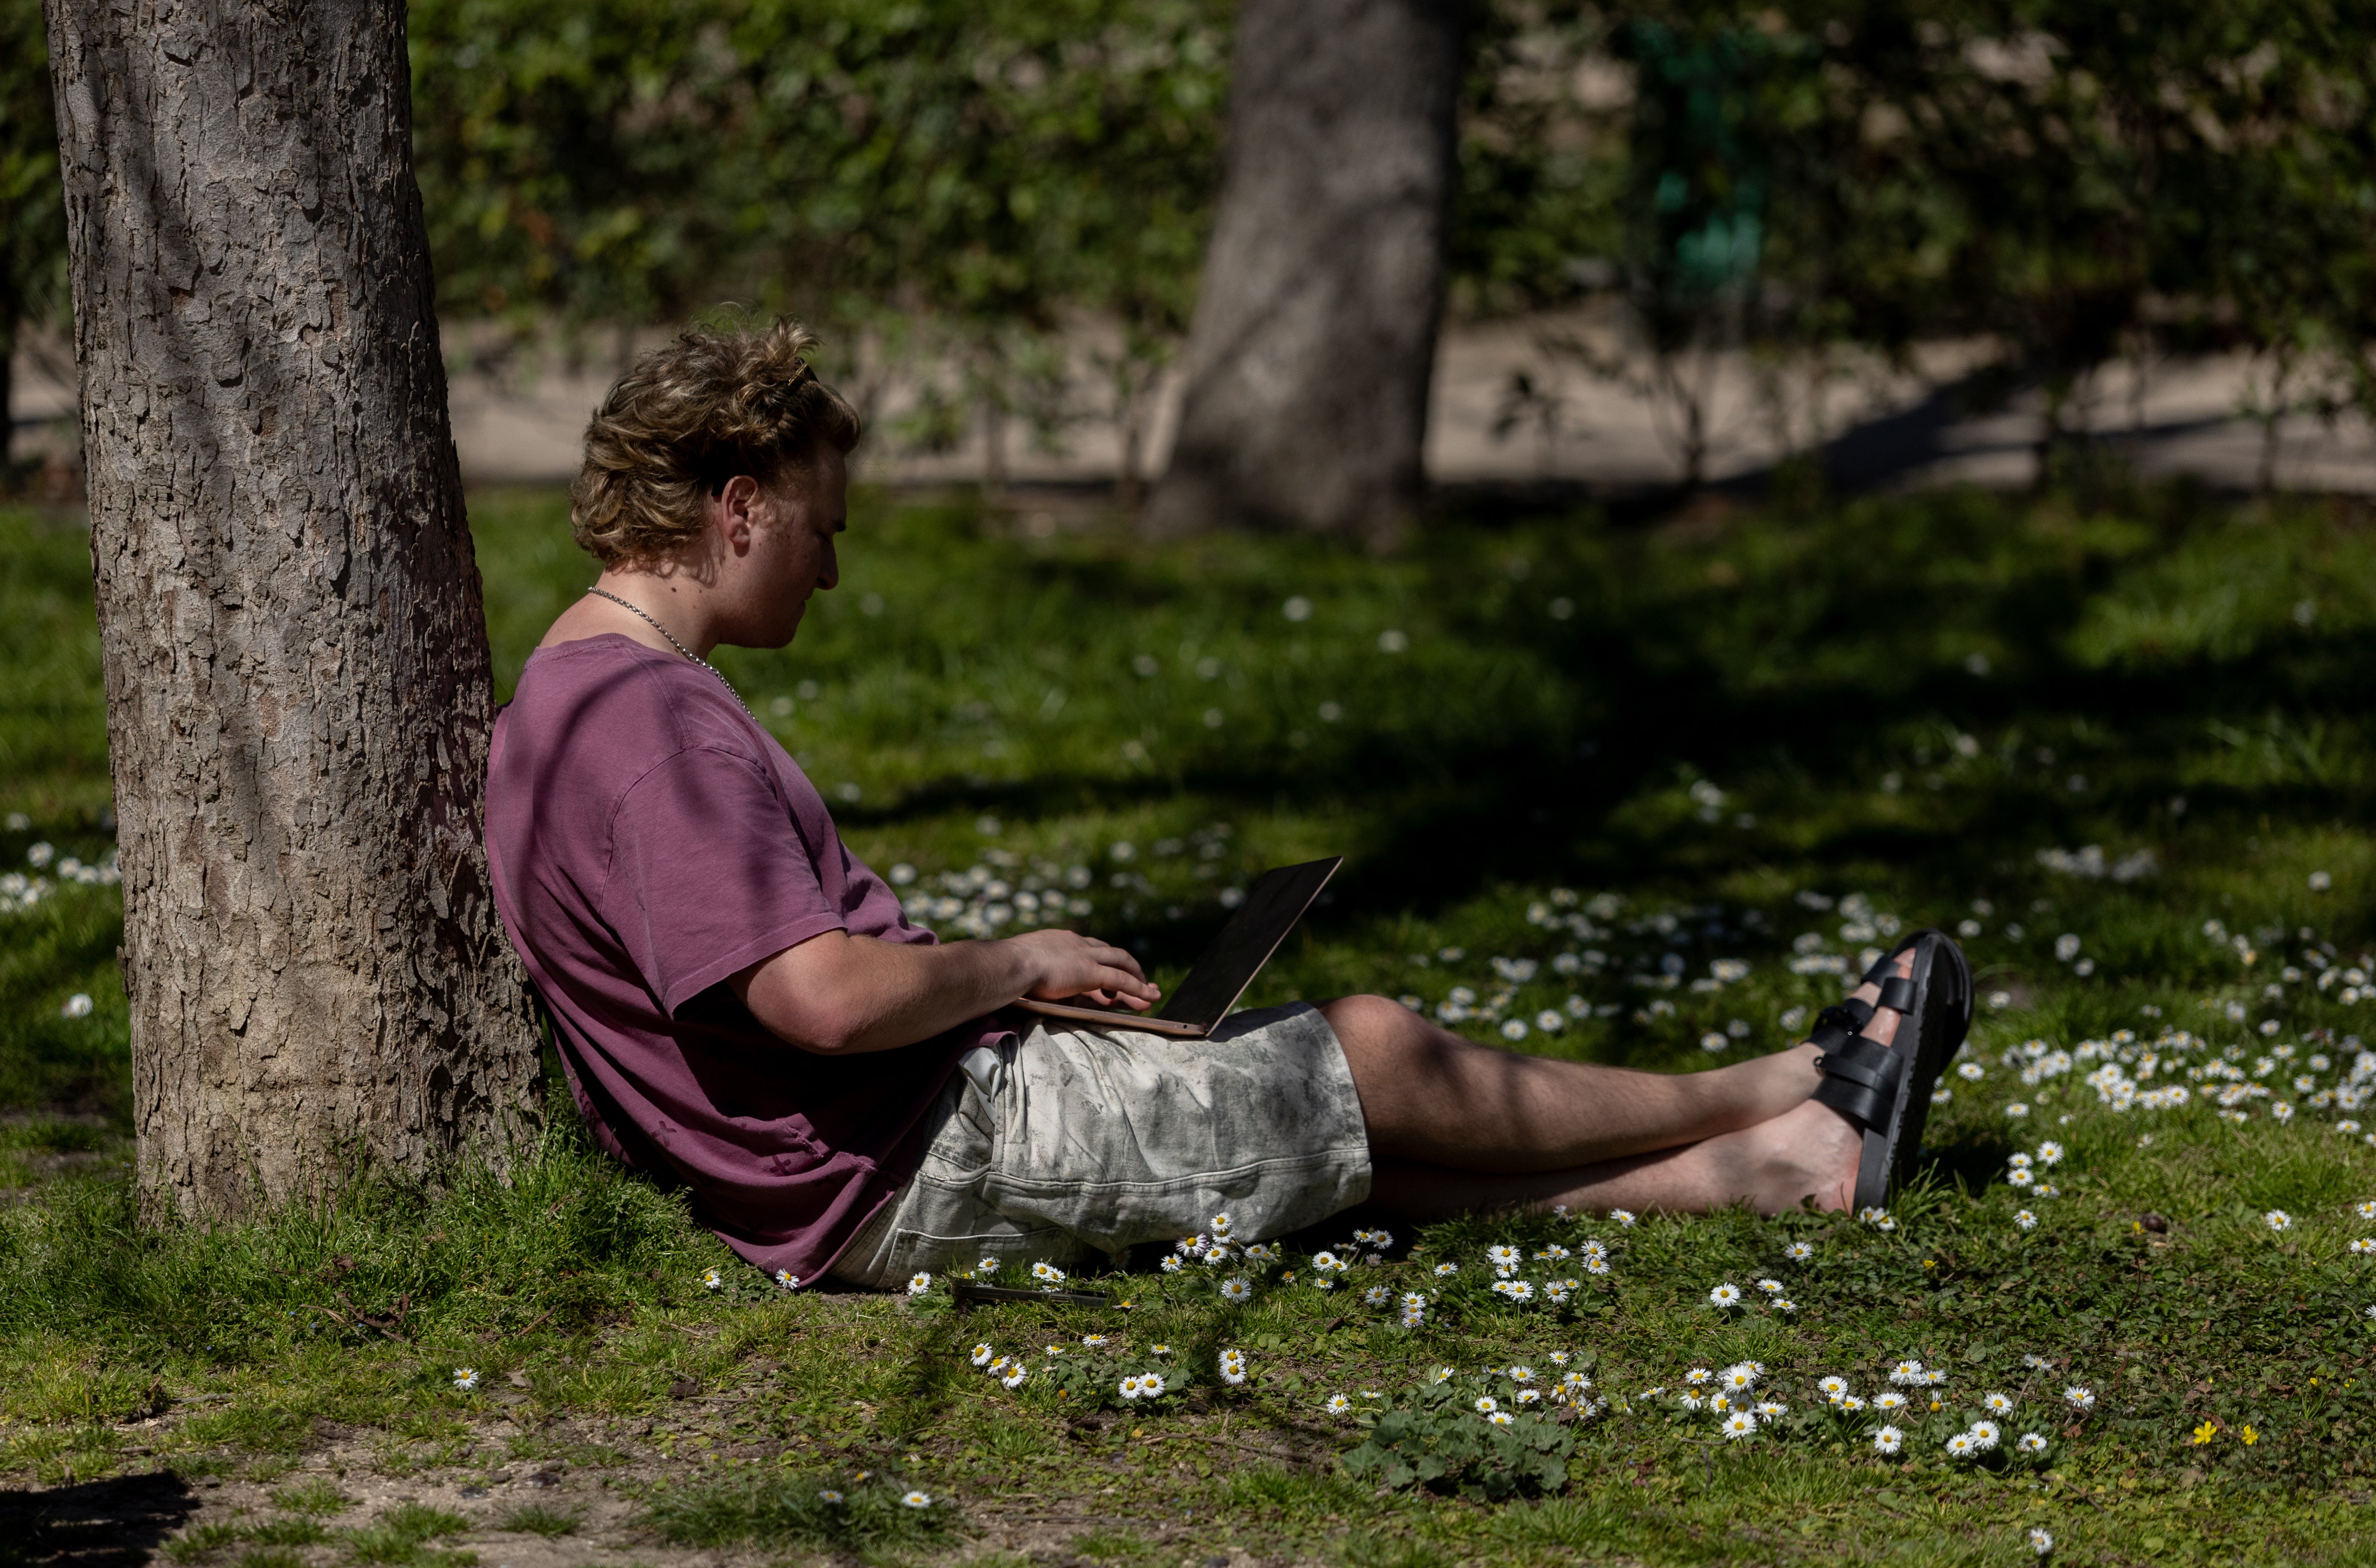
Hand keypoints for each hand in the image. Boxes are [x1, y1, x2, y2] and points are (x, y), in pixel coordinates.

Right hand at [1007, 928, 1160, 1010]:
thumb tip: (1027, 987)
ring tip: (1150, 991)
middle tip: (1140, 979)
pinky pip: (1121, 980)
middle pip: (1110, 954)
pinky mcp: (1090, 972)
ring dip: (1137, 978)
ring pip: (1121, 963)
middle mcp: (1076, 944)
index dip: (1101, 963)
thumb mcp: (1023, 967)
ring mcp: (1085, 956)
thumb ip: (1033, 973)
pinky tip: (1148, 996)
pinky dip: (1137, 988)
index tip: (1107, 976)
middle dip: (1127, 967)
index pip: (1089, 951)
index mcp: (1059, 941)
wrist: (1008, 964)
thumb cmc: (1007, 969)